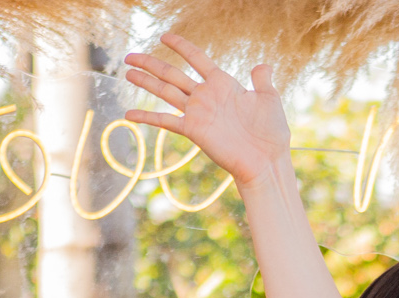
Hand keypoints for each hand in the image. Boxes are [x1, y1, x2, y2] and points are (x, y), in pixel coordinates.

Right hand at [124, 35, 290, 188]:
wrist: (267, 161)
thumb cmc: (271, 133)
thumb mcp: (269, 99)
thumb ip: (262, 80)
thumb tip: (262, 65)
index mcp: (223, 83)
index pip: (196, 58)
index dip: (181, 46)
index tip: (164, 36)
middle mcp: (206, 95)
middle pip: (172, 73)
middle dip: (150, 63)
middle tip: (129, 56)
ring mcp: (198, 112)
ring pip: (165, 91)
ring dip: (145, 81)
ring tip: (126, 72)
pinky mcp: (193, 130)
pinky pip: (165, 120)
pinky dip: (147, 117)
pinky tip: (128, 115)